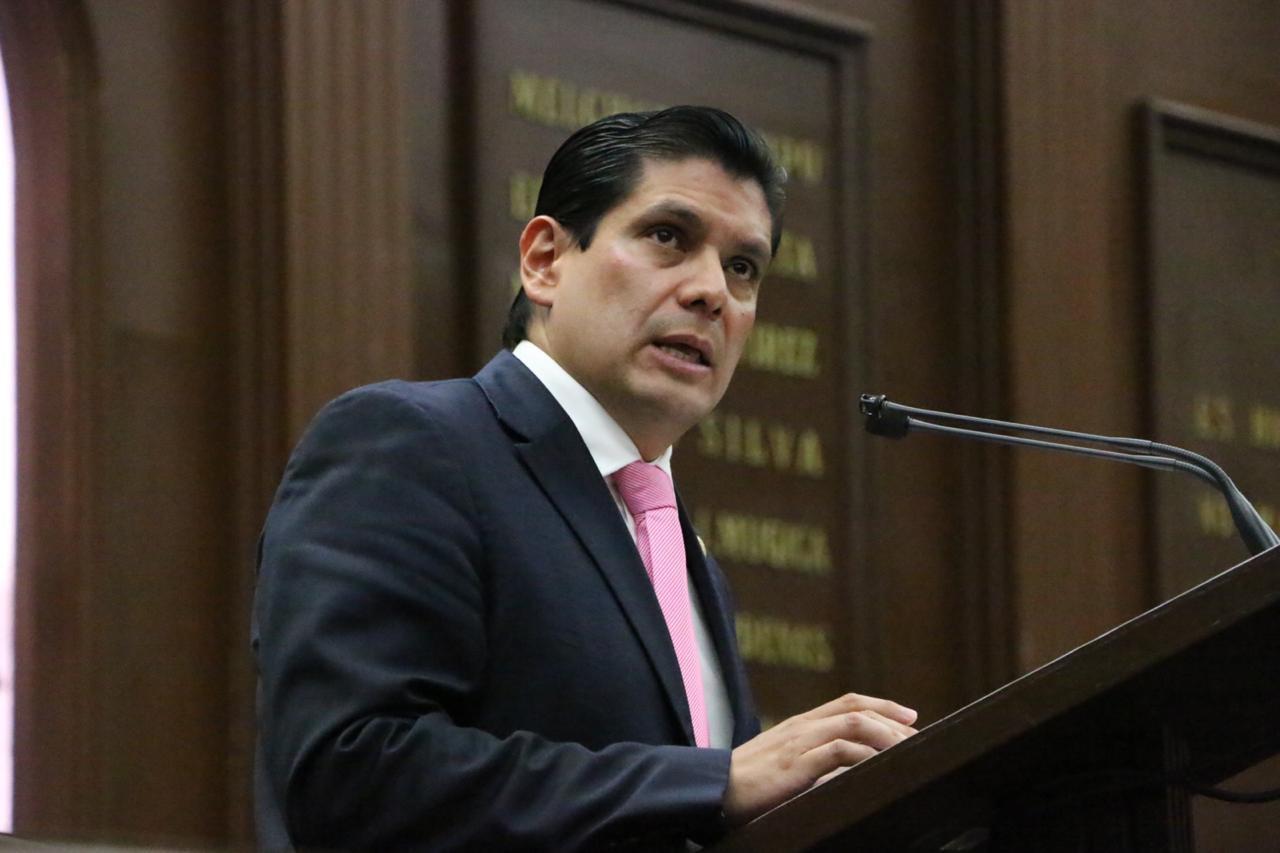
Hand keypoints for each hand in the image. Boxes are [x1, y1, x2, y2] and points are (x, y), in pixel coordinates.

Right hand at [723, 693, 917, 824]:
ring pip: (854, 724)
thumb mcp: (782, 763)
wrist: (714, 790)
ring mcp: (800, 742)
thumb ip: (808, 758)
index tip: (909, 717)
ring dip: (886, 734)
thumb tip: (840, 767)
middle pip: (857, 709)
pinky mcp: (797, 764)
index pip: (847, 703)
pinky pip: (840, 751)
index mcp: (799, 724)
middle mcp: (803, 726)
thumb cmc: (746, 783)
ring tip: (907, 748)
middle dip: (892, 719)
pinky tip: (880, 764)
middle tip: (917, 734)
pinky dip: (865, 754)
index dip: (881, 705)